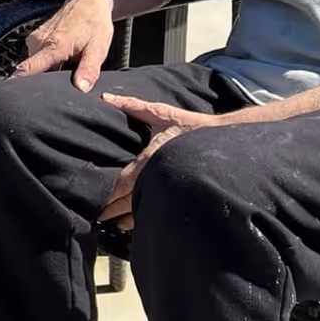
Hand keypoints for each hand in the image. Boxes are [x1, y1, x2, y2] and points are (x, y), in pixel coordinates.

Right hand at [13, 0, 115, 90]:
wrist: (89, 1)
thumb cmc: (95, 24)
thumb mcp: (98, 48)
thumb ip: (89, 69)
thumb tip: (81, 88)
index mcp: (54, 46)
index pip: (30, 68)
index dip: (21, 83)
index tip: (15, 95)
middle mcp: (39, 41)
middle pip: (32, 71)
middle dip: (43, 81)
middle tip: (61, 84)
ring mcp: (35, 38)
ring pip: (34, 65)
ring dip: (46, 71)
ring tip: (65, 66)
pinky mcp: (34, 37)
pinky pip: (35, 57)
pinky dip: (46, 62)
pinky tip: (60, 60)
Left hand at [96, 97, 227, 230]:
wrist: (222, 139)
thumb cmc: (190, 126)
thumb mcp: (161, 113)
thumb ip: (133, 106)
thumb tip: (107, 98)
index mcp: (149, 159)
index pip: (124, 183)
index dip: (109, 194)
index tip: (97, 200)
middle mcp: (156, 176)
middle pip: (129, 200)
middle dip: (113, 209)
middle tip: (98, 215)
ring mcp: (167, 186)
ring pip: (143, 206)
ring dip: (128, 217)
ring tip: (114, 222)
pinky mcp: (177, 191)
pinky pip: (159, 206)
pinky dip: (146, 215)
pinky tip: (138, 221)